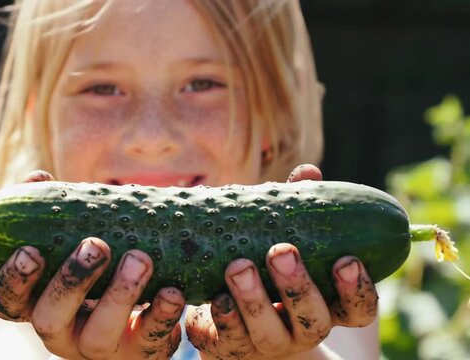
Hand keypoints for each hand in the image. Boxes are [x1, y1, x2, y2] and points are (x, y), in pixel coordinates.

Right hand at [0, 170, 184, 359]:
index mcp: (38, 304)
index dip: (13, 281)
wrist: (140, 315)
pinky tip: (173, 290)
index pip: (8, 303)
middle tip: (95, 245)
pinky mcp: (139, 355)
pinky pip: (149, 343)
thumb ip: (53, 211)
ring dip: (119, 295)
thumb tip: (37, 177)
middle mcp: (62, 333)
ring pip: (98, 337)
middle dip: (70, 282)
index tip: (31, 251)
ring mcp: (100, 349)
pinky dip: (161, 315)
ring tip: (139, 257)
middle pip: (49, 320)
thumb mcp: (72, 241)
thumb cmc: (95, 270)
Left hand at [185, 164, 378, 358]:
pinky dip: (222, 319)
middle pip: (313, 321)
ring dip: (254, 300)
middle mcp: (303, 329)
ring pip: (269, 334)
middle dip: (298, 286)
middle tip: (280, 251)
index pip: (358, 309)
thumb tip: (308, 172)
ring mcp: (269, 343)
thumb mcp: (289, 237)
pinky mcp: (234, 349)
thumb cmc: (271, 268)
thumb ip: (300, 207)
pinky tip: (215, 297)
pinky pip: (229, 342)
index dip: (357, 290)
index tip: (346, 260)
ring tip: (238, 266)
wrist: (236, 318)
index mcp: (328, 305)